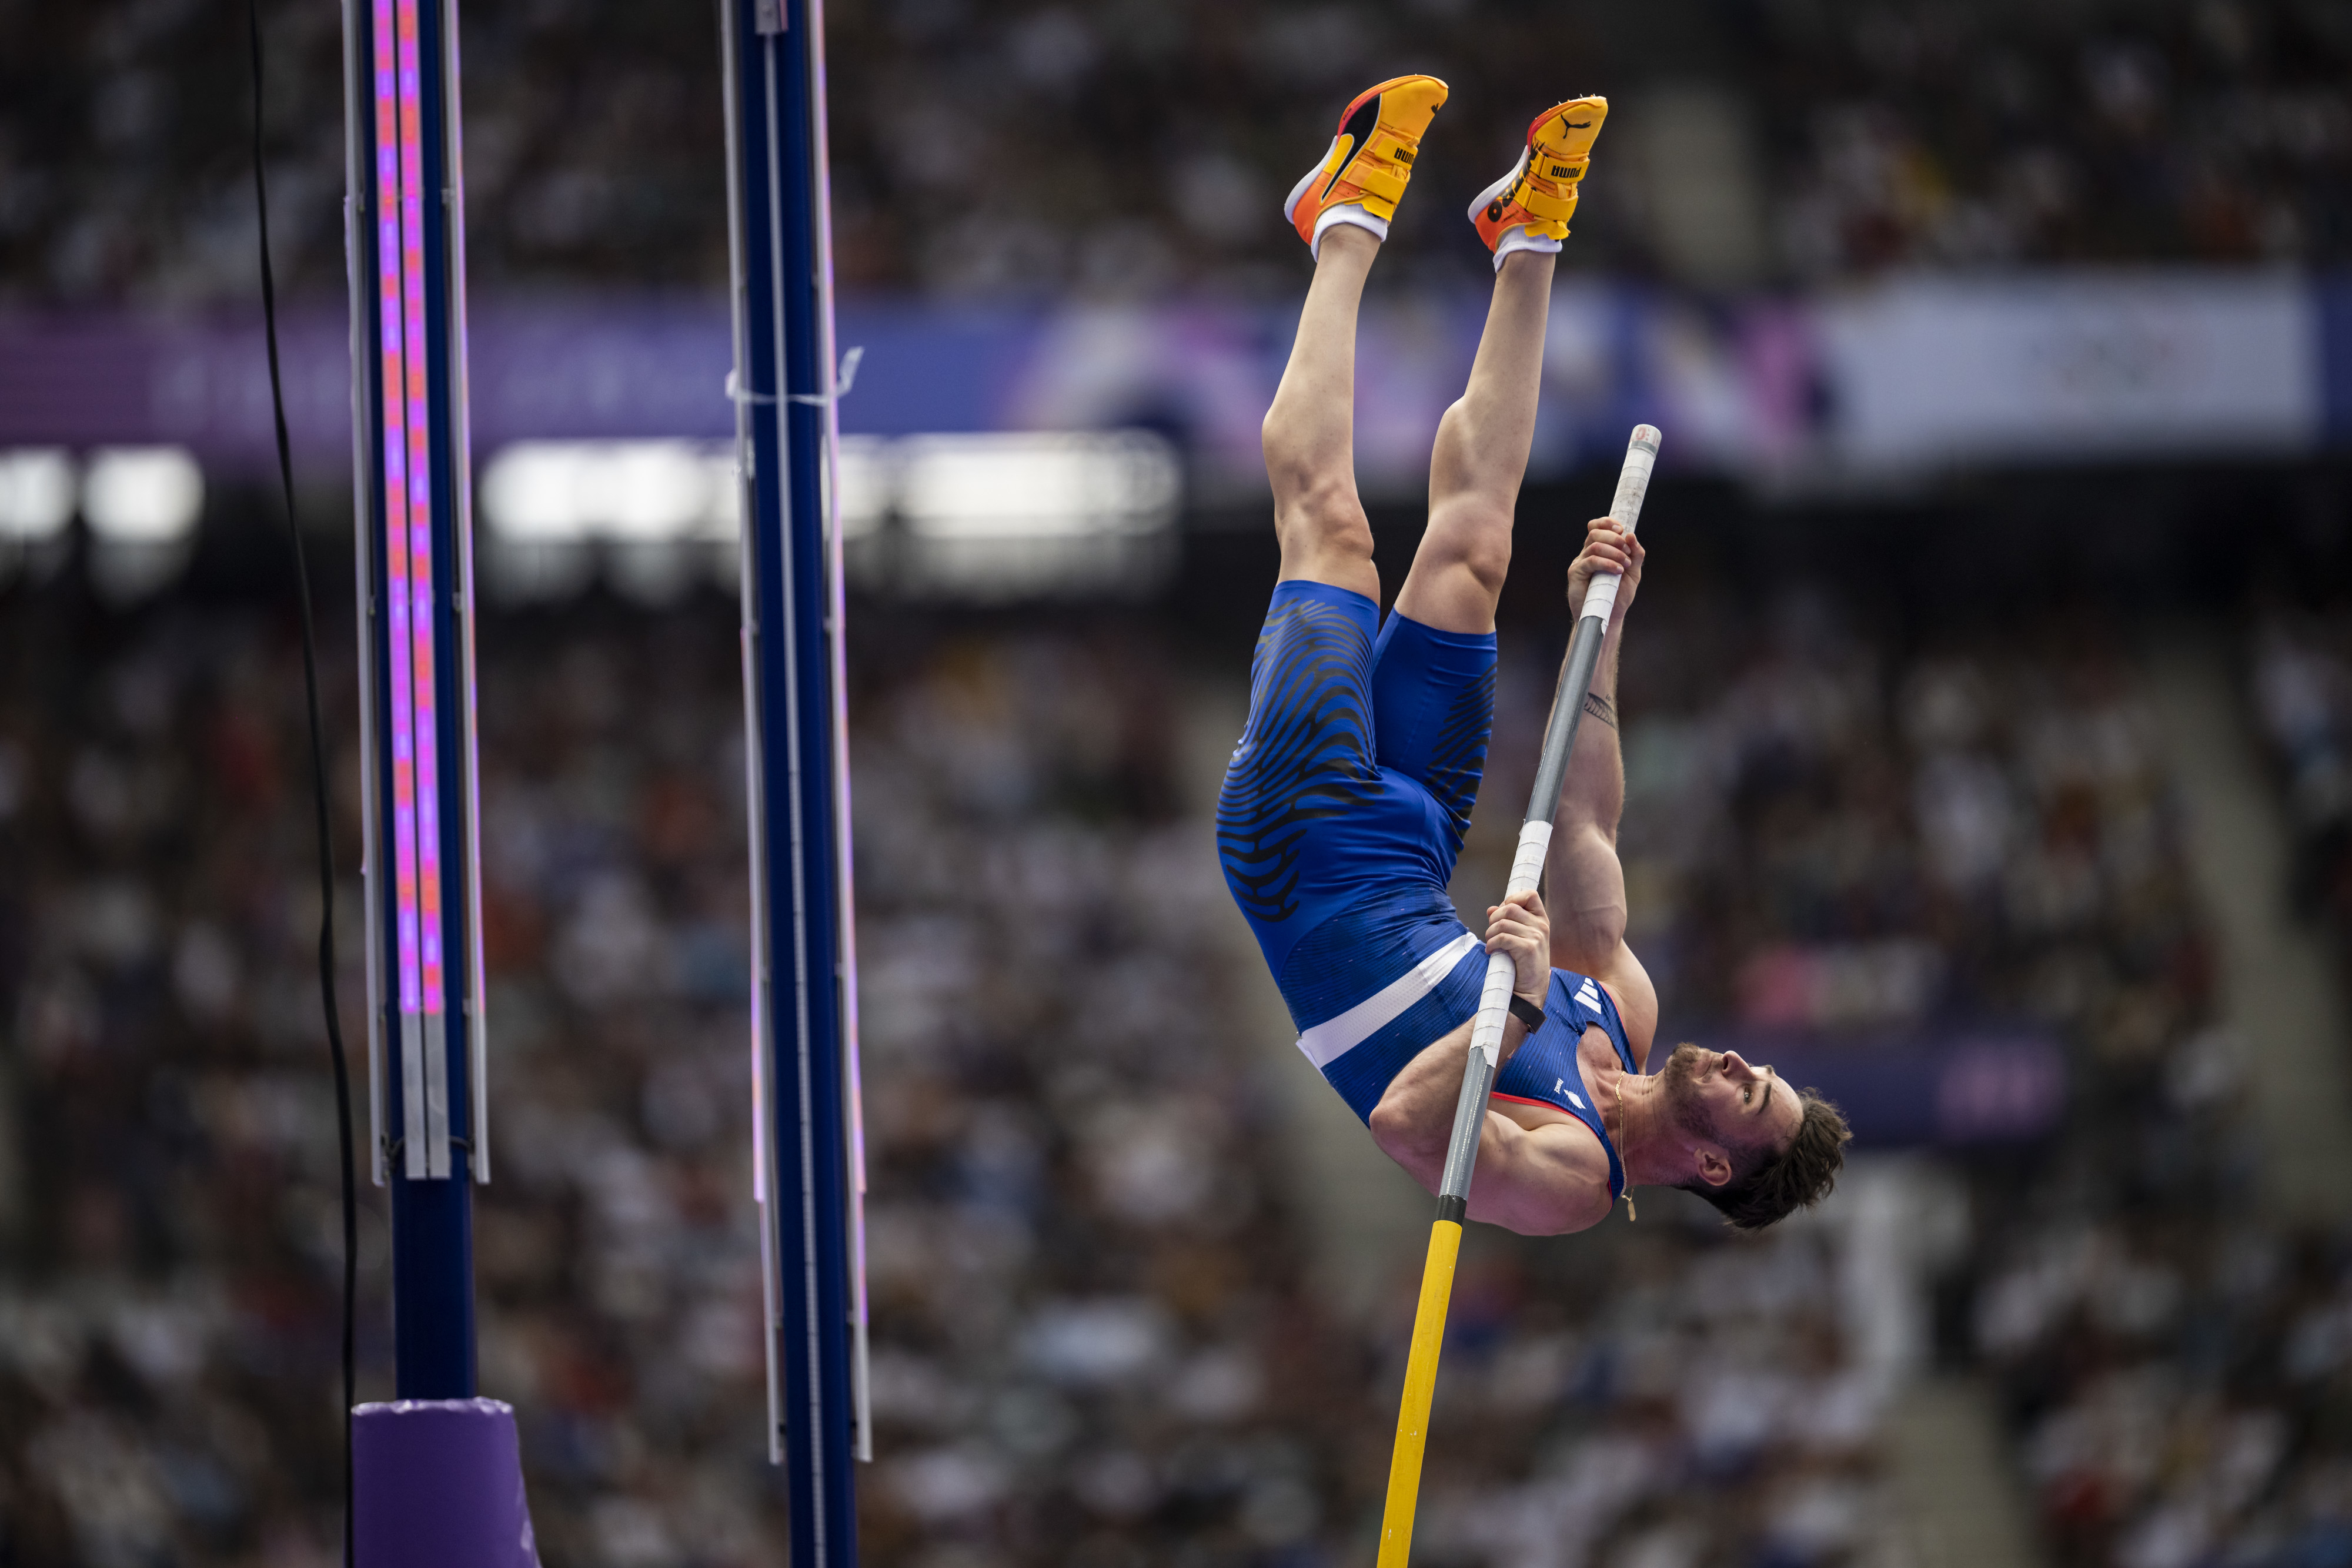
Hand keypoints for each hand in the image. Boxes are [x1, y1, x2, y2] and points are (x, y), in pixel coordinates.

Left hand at [1485, 888, 1550, 1002]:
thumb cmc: (1524, 963)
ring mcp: (1536, 937)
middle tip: (1491, 932)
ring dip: (1490, 933)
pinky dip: (1492, 944)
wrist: (1530, 989)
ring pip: (1503, 923)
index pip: (1530, 895)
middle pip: (1510, 908)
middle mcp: (1541, 926)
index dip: (1512, 899)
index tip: (1503, 913)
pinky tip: (1491, 950)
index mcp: (1541, 920)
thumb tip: (1491, 909)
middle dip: (1494, 918)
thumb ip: (1507, 921)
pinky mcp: (1528, 948)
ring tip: (1491, 943)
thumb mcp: (1519, 938)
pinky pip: (1502, 937)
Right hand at [1566, 517, 1642, 623]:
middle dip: (1614, 538)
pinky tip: (1617, 571)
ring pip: (1594, 545)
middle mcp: (1587, 554)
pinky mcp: (1576, 573)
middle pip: (1595, 532)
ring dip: (1614, 552)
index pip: (1597, 527)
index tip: (1622, 530)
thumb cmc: (1618, 596)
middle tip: (1627, 551)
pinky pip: (1590, 561)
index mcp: (1599, 550)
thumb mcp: (1633, 572)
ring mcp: (1580, 563)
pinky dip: (1607, 563)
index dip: (1608, 523)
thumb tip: (1631, 535)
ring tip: (1624, 564)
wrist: (1609, 616)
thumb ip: (1635, 554)